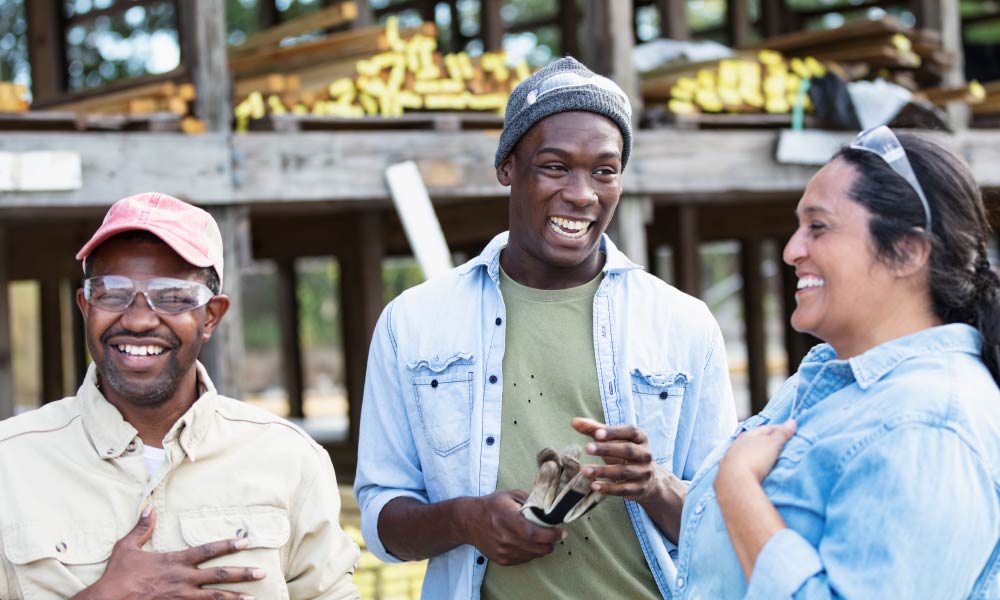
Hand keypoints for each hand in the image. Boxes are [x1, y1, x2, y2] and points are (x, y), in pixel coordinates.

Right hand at [75, 506, 264, 599]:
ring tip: (253, 598)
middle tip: (262, 573)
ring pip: (213, 598)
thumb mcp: (126, 547)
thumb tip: (148, 506)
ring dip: (234, 598)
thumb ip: (141, 528)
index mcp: (174, 561)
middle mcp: (182, 579)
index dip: (227, 545)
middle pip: (218, 576)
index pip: (207, 550)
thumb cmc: (117, 576)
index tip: (245, 542)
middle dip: (242, 574)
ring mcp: (180, 598)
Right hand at [462, 490, 564, 565]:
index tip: (561, 532)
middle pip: (537, 548)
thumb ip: (530, 499)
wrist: (468, 521)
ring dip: (542, 549)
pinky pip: (524, 559)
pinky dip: (531, 553)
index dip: (550, 535)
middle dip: (551, 543)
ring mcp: (503, 550)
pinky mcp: (501, 559)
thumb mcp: (510, 495)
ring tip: (544, 539)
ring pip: (533, 555)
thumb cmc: (491, 506)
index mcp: (508, 518)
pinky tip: (530, 544)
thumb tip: (548, 505)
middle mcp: (505, 537)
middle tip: (556, 536)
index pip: (533, 532)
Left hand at [572, 417, 654, 500]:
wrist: (646, 480)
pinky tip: (594, 485)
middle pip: (628, 450)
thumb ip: (595, 430)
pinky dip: (609, 488)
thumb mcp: (613, 440)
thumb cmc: (623, 453)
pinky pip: (624, 489)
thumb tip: (574, 422)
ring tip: (584, 470)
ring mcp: (644, 472)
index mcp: (640, 438)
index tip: (596, 434)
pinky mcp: (640, 489)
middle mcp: (645, 454)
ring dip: (603, 471)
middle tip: (587, 448)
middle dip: (607, 449)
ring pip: (624, 471)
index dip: (614, 432)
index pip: (630, 432)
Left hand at [718, 420, 796, 483]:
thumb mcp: (772, 444)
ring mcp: (729, 460)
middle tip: (779, 445)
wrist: (735, 483)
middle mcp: (735, 446)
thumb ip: (781, 434)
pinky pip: (740, 467)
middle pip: (753, 441)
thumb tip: (791, 422)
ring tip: (766, 459)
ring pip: (744, 454)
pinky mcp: (727, 475)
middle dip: (765, 442)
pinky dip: (747, 467)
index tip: (788, 431)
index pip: (765, 429)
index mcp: (746, 436)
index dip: (778, 429)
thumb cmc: (754, 459)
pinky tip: (752, 472)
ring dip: (755, 454)